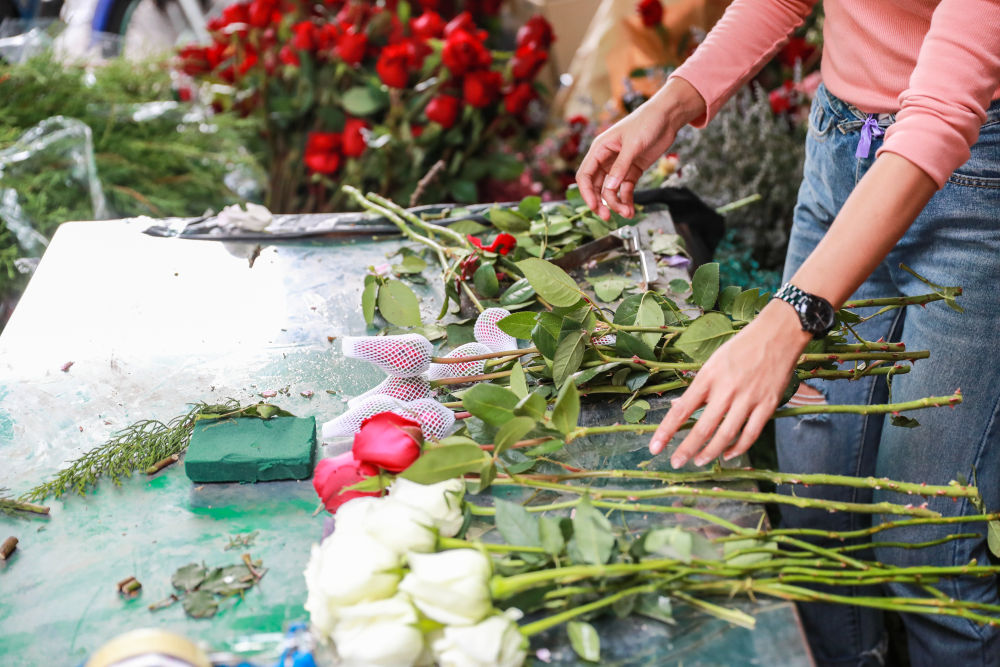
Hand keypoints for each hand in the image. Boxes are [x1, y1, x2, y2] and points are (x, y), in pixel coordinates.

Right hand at [576, 77, 705, 220]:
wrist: (668, 117)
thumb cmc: (647, 122)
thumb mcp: (633, 145)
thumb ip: (621, 167)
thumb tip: (609, 188)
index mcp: (600, 149)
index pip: (585, 175)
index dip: (587, 193)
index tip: (594, 206)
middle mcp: (606, 159)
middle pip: (597, 186)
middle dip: (601, 202)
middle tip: (608, 217)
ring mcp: (619, 166)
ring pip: (611, 191)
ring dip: (616, 203)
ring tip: (627, 213)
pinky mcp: (633, 170)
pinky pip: (625, 189)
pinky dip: (627, 199)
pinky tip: (631, 209)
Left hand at [649, 301, 811, 467]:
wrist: (778, 334)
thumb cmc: (741, 347)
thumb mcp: (712, 362)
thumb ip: (697, 388)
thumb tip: (677, 408)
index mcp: (708, 376)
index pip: (683, 409)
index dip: (666, 430)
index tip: (654, 447)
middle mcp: (727, 389)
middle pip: (703, 427)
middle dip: (687, 449)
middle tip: (675, 462)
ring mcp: (749, 398)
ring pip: (727, 434)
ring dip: (711, 452)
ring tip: (699, 461)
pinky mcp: (768, 404)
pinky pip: (752, 433)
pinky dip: (739, 447)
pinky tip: (728, 454)